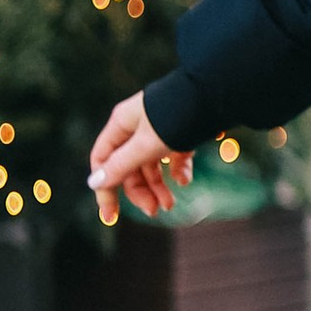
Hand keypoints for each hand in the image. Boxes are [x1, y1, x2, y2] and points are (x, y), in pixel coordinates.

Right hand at [88, 92, 192, 228]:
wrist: (216, 94)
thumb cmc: (177, 116)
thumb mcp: (145, 145)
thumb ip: (120, 165)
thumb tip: (94, 183)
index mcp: (121, 124)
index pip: (103, 161)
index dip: (105, 188)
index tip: (112, 215)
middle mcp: (137, 126)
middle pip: (129, 167)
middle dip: (139, 191)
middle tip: (153, 211)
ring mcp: (160, 130)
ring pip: (151, 165)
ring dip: (158, 186)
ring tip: (170, 205)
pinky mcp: (181, 132)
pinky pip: (173, 157)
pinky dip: (177, 170)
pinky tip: (185, 180)